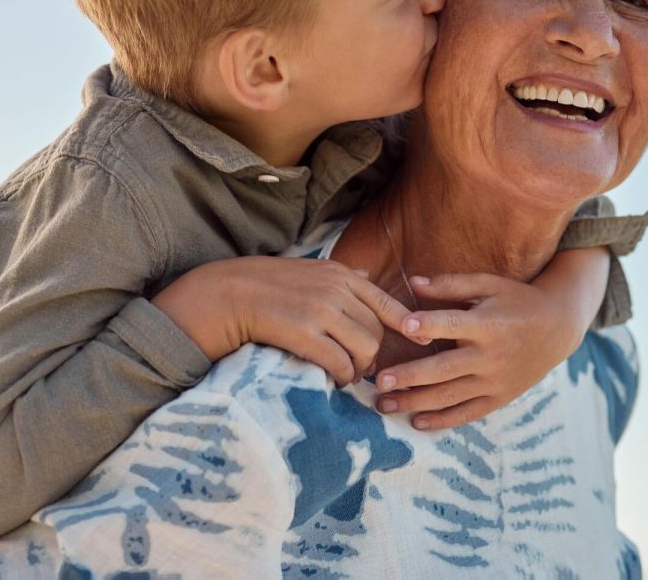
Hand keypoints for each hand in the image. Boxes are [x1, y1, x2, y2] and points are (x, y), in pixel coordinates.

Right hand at [154, 257, 411, 385]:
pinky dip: (342, 377)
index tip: (420, 339)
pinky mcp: (304, 334)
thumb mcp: (308, 269)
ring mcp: (321, 311)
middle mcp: (336, 291)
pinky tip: (332, 379)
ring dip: (359, 369)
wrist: (226, 294)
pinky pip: (340, 364)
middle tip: (360, 368)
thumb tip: (367, 276)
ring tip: (345, 374)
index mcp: (340, 275)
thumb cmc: (266, 284)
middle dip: (373, 356)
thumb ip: (340, 276)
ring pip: (365, 350)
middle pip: (377, 332)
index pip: (387, 302)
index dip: (408, 324)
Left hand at [373, 271, 594, 429]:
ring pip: (451, 396)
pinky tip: (417, 422)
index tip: (404, 325)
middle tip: (380, 381)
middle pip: (445, 369)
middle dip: (411, 376)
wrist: (558, 328)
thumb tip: (414, 281)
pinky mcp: (500, 397)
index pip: (454, 325)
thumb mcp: (490, 285)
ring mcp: (495, 380)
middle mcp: (490, 356)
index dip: (429, 324)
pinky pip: (468, 413)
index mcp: (487, 324)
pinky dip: (443, 420)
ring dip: (416, 402)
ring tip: (384, 405)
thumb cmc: (517, 300)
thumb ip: (452, 284)